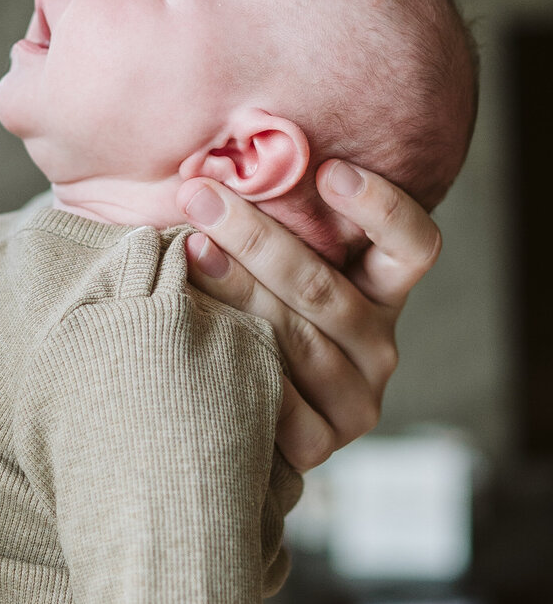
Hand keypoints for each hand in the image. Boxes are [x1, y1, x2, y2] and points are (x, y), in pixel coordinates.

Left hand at [175, 164, 441, 470]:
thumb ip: (271, 217)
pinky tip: (198, 332)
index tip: (327, 172)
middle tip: (200, 196)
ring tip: (188, 250)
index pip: (414, 247)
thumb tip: (218, 159)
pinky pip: (280, 403)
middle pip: (327, 289)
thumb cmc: (244, 304)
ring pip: (297, 339)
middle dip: (255, 236)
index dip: (381, 208)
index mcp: (382, 292)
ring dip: (237, 289)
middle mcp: (378, 346)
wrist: (226, 411)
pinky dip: (238, 363)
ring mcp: (355, 401)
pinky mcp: (320, 445)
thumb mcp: (272, 260)